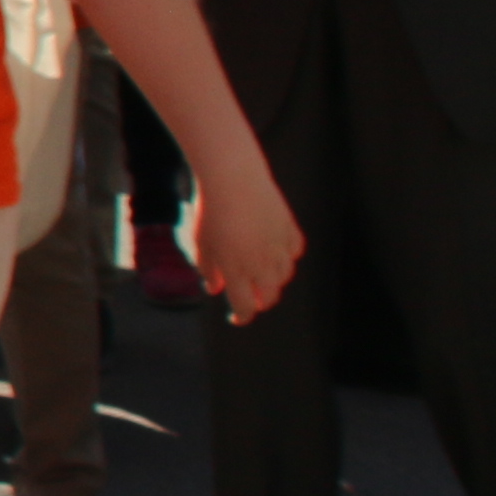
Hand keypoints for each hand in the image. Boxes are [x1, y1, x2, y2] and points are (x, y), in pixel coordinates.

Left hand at [191, 163, 307, 321]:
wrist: (232, 178)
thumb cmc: (210, 210)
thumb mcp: (201, 242)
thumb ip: (208, 270)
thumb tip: (215, 288)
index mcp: (237, 271)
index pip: (245, 308)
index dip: (241, 317)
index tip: (236, 317)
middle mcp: (262, 264)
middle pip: (269, 297)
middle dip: (260, 302)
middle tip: (250, 298)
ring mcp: (279, 247)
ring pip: (285, 276)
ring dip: (274, 281)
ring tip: (262, 276)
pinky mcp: (289, 228)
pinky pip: (294, 251)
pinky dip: (287, 256)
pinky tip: (277, 253)